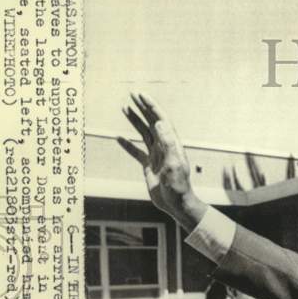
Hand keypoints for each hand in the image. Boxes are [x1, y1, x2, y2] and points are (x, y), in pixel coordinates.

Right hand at [117, 93, 206, 228]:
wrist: (177, 204)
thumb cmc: (178, 185)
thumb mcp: (174, 163)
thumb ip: (168, 143)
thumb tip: (160, 122)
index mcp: (172, 143)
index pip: (161, 119)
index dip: (151, 106)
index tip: (141, 94)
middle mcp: (164, 146)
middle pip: (151, 122)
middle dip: (142, 108)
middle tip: (132, 94)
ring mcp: (156, 156)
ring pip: (143, 133)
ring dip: (134, 121)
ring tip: (124, 108)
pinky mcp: (149, 166)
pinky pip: (136, 152)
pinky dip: (127, 144)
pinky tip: (118, 138)